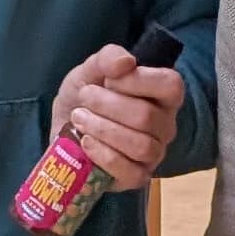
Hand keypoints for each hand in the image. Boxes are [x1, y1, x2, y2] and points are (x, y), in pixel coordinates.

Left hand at [52, 39, 183, 194]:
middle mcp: (165, 125)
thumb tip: (126, 63)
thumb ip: (108, 58)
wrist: (63, 128)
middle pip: (147, 117)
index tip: (109, 78)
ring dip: (103, 129)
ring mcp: (154, 154)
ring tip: (80, 118)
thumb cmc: (86, 96)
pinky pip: (130, 172)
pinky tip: (85, 142)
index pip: (170, 85)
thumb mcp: (90, 69)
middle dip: (108, 105)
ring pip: (141, 146)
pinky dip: (103, 155)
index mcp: (163, 95)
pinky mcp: (137, 177)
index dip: (137, 80)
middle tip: (84, 98)